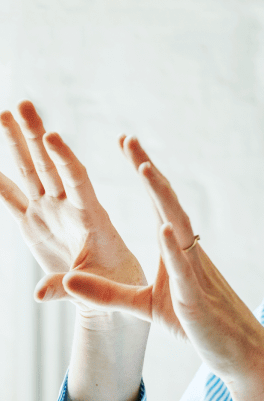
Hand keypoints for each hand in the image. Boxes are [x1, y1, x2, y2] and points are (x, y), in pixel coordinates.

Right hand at [0, 101, 145, 311]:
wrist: (109, 291)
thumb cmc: (114, 286)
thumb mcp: (99, 290)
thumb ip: (69, 288)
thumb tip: (39, 295)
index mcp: (92, 217)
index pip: (77, 181)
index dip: (65, 159)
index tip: (53, 136)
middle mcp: (69, 208)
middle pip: (50, 165)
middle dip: (36, 135)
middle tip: (24, 104)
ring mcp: (49, 212)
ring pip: (30, 172)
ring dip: (17, 144)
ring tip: (5, 112)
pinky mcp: (33, 223)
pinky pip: (10, 197)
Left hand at [64, 139, 263, 400]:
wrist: (239, 351)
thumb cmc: (197, 325)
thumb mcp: (145, 306)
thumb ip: (107, 293)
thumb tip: (68, 279)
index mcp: (176, 251)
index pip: (158, 204)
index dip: (144, 173)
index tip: (127, 143)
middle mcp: (188, 253)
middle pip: (168, 204)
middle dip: (148, 170)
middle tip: (129, 139)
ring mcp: (195, 273)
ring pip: (179, 227)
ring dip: (162, 198)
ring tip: (144, 169)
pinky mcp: (196, 299)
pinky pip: (185, 270)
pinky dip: (174, 248)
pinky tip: (164, 228)